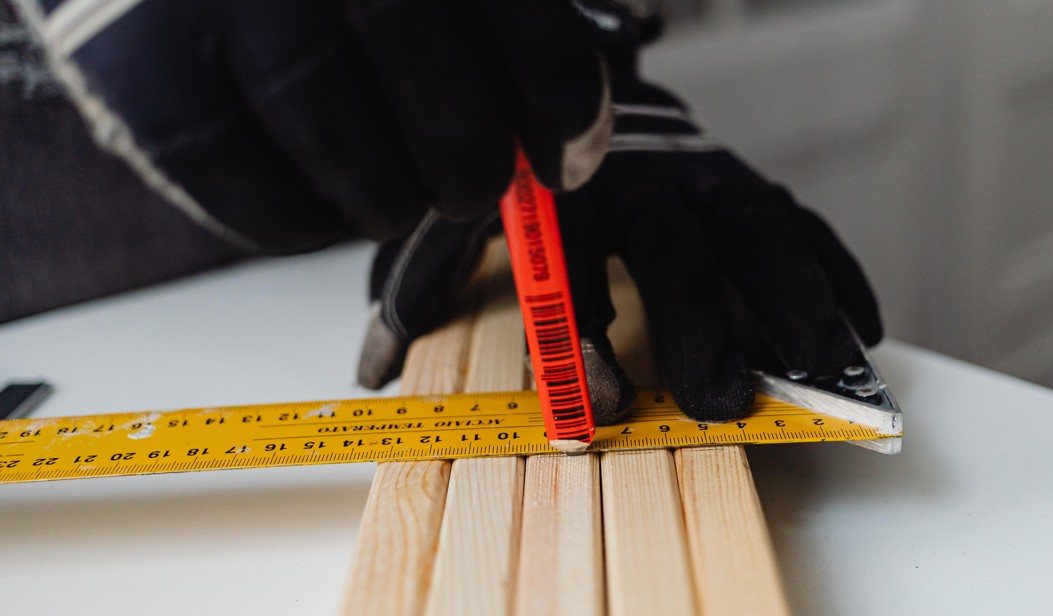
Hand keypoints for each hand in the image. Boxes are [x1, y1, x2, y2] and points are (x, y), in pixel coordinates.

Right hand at [13, 0, 610, 251]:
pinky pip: (257, 200)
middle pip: (447, 105)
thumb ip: (470, 21)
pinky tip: (313, 201)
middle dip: (474, 169)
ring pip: (356, 160)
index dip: (560, 109)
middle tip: (470, 185)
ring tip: (388, 194)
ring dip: (391, 200)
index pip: (525, 27)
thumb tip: (547, 138)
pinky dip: (303, 225)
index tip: (565, 157)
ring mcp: (222, 7)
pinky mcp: (138, 77)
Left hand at [356, 1, 881, 423]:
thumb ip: (423, 281)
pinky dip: (835, 276)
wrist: (587, 95)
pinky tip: (857, 329)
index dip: (581, 326)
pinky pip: (804, 226)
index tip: (593, 396)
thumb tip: (372, 364)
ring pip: (757, 231)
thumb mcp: (462, 216)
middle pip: (677, 247)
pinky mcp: (752, 186)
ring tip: (814, 364)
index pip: (573, 257)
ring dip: (789, 302)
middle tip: (714, 396)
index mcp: (563, 186)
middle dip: (697, 324)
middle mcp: (642, 177)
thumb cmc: (527, 179)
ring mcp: (706, 177)